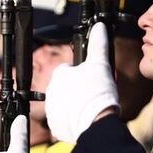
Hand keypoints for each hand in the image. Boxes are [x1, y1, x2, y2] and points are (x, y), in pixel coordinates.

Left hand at [45, 23, 119, 143]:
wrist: (96, 123)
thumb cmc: (98, 92)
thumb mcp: (101, 64)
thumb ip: (98, 44)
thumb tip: (98, 27)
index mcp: (59, 74)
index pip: (67, 69)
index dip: (80, 73)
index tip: (90, 79)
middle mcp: (51, 91)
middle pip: (64, 88)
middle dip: (76, 90)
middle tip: (91, 93)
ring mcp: (51, 110)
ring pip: (63, 104)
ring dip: (73, 105)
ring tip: (89, 107)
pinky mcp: (55, 126)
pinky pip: (63, 121)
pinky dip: (71, 120)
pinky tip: (84, 119)